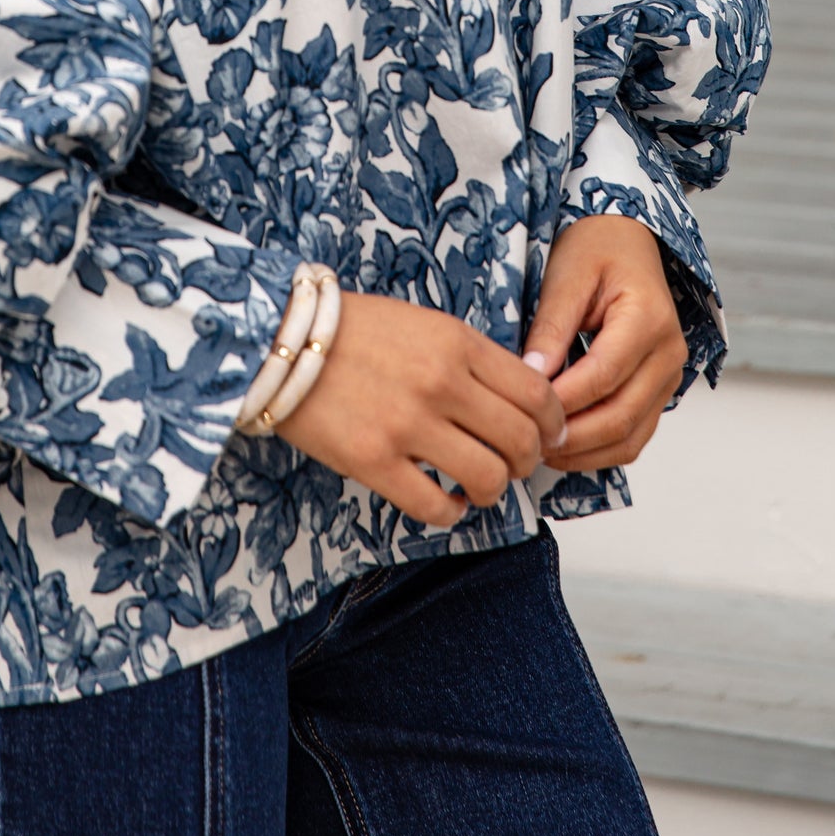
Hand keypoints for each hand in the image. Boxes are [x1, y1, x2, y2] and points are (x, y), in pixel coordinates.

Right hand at [276, 293, 565, 527]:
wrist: (281, 340)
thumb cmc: (355, 331)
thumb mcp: (425, 323)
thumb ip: (473, 359)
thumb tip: (522, 401)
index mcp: (456, 343)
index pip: (536, 394)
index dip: (553, 423)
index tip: (548, 435)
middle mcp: (440, 383)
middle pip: (521, 441)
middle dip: (527, 461)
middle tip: (514, 464)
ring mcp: (407, 425)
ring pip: (488, 479)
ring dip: (491, 490)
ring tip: (475, 484)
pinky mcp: (374, 461)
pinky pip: (436, 507)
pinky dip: (450, 513)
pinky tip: (444, 501)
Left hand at [522, 215, 687, 472]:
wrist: (625, 240)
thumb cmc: (595, 249)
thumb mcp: (566, 275)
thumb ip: (551, 326)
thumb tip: (532, 375)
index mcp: (648, 320)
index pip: (603, 375)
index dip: (562, 399)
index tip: (522, 408)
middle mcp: (669, 354)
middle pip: (621, 415)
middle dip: (571, 435)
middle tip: (525, 437)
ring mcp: (669, 377)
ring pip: (630, 436)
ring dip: (584, 452)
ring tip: (538, 447)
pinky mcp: (658, 392)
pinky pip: (634, 435)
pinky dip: (600, 450)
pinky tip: (563, 445)